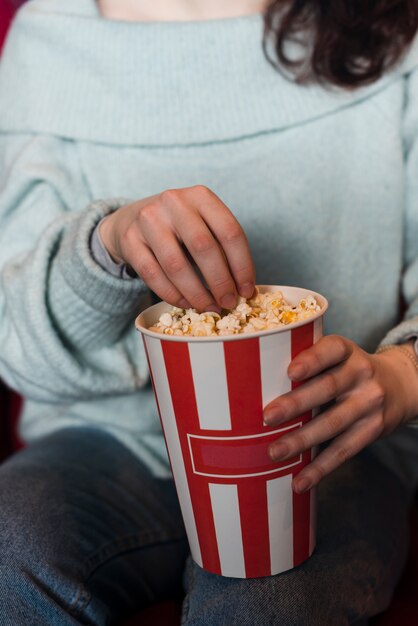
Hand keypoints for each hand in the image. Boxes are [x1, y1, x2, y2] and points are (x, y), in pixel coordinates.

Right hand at [99, 186, 255, 311]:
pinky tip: (185, 304)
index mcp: (201, 196)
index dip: (242, 266)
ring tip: (208, 308)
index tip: (247, 291)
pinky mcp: (130, 240)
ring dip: (196, 293)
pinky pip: (152, 275)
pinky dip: (172, 295)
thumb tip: (243, 290)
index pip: (230, 232)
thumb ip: (222, 249)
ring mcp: (149, 219)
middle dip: (220, 282)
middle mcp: (174, 202)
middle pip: (204, 248)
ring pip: (176, 265)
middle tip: (229, 303)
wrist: (133, 219)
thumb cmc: (178, 227)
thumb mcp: (203, 225)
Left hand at [263, 335, 417, 492]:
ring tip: (274, 452)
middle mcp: (361, 374)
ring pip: (333, 423)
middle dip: (296, 403)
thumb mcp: (339, 356)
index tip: (290, 371)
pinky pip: (344, 450)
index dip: (312, 360)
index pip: (331, 349)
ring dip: (302, 440)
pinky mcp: (373, 430)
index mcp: (347, 351)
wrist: (401, 386)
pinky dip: (320, 468)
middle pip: (327, 388)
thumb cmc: (350, 371)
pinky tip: (300, 481)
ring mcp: (369, 403)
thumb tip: (256, 382)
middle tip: (267, 416)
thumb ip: (310, 362)